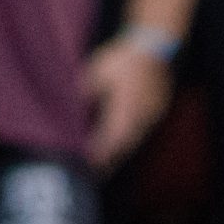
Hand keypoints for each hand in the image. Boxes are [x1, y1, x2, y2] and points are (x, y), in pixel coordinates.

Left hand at [82, 34, 173, 169]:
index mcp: (128, 102)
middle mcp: (142, 113)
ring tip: (102, 169)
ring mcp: (152, 114)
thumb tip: (69, 105)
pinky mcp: (155, 113)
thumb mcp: (98, 70)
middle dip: (109, 159)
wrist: (153, 48)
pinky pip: (141, 133)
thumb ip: (85, 89)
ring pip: (134, 140)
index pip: (114, 132)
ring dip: (119, 154)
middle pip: (125, 142)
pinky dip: (127, 142)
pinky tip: (117, 150)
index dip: (102, 148)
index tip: (89, 161)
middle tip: (92, 174)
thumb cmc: (121, 60)